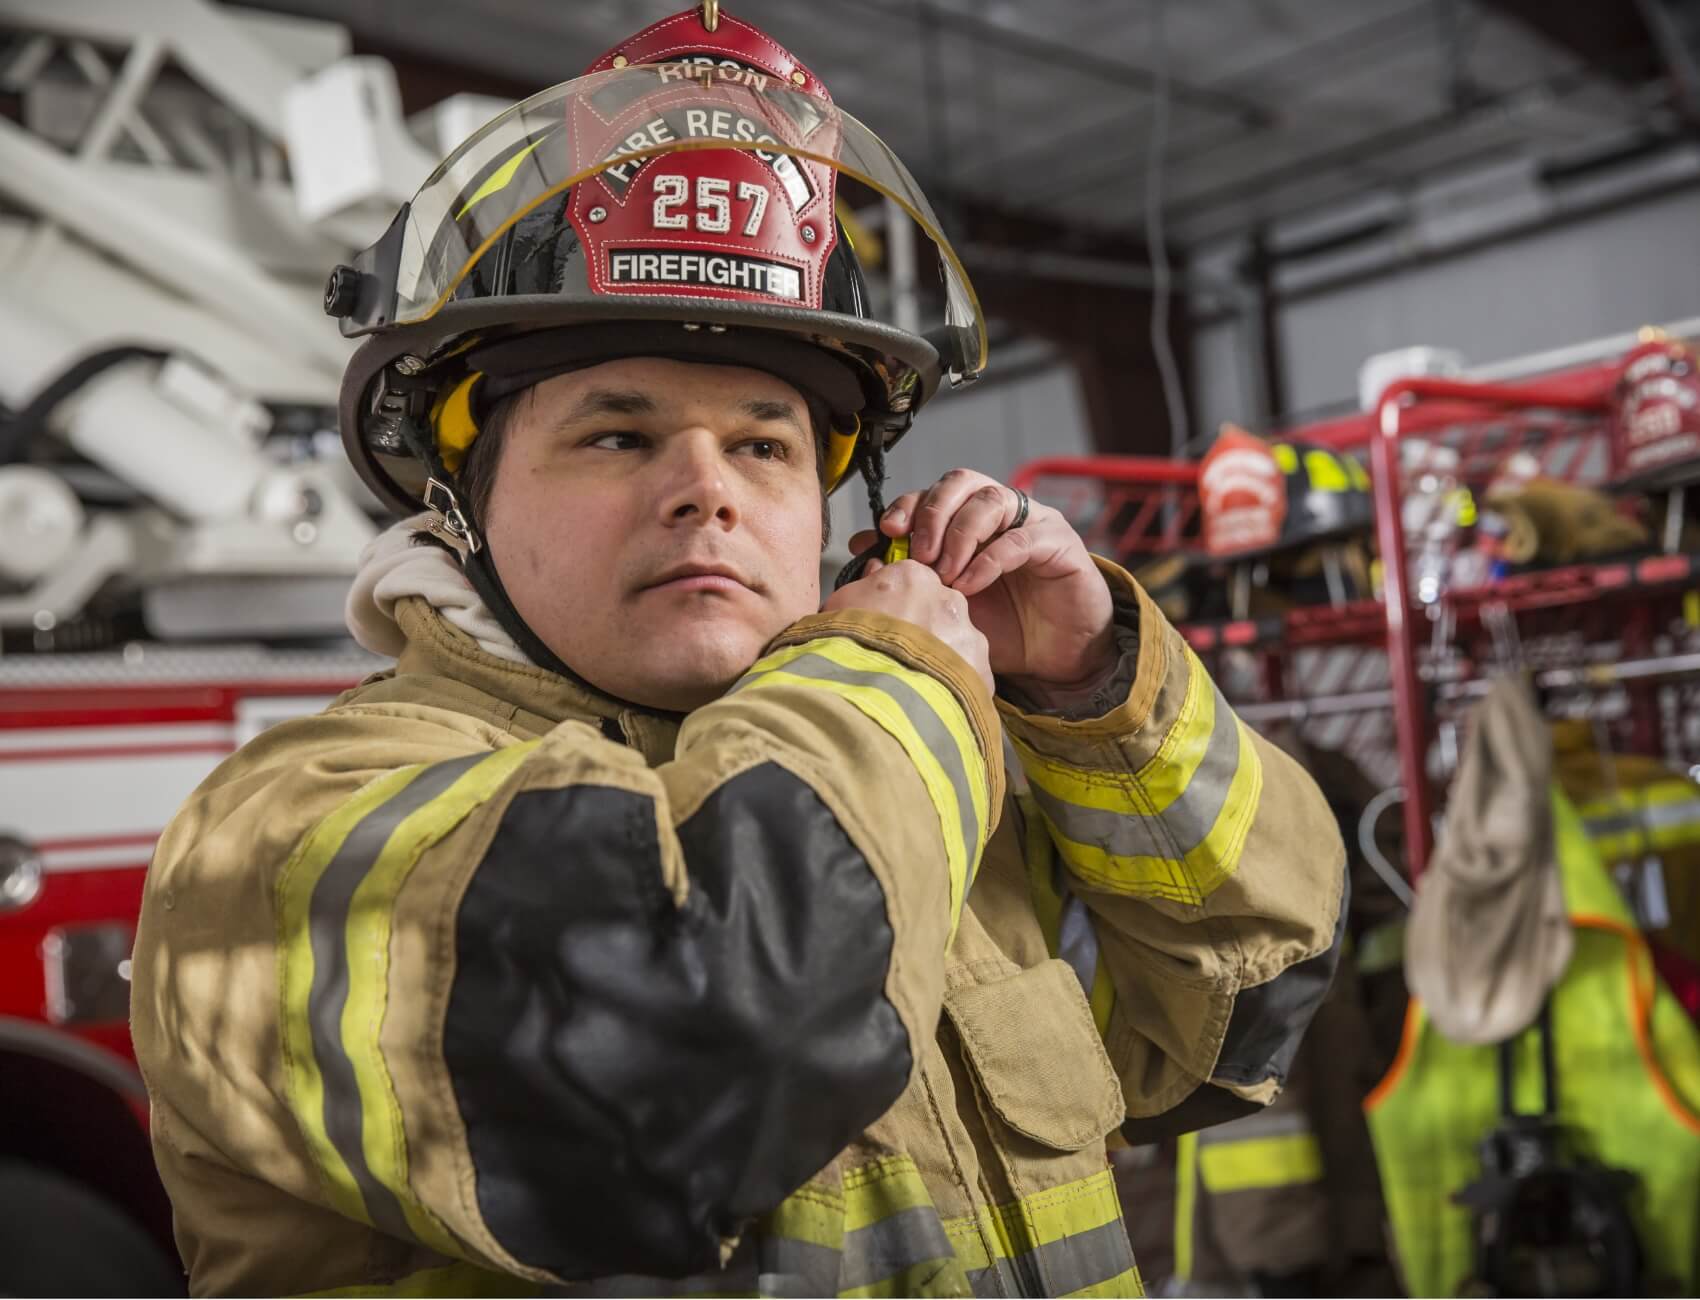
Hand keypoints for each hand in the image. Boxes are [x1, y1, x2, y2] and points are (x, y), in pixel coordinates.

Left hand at [849, 468, 1114, 697]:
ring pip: (990, 500)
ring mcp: (1033, 523)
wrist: (1054, 657)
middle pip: (961, 482)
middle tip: (918, 553)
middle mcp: (1002, 512)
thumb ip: (911, 572)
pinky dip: (988, 559)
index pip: (935, 492)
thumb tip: (862, 547)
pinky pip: (1020, 538)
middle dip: (932, 513)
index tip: (887, 531)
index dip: (909, 505)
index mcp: (971, 519)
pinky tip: (970, 585)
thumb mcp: (947, 601)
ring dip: (959, 534)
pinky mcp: (1059, 543)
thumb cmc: (1001, 626)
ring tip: (945, 575)